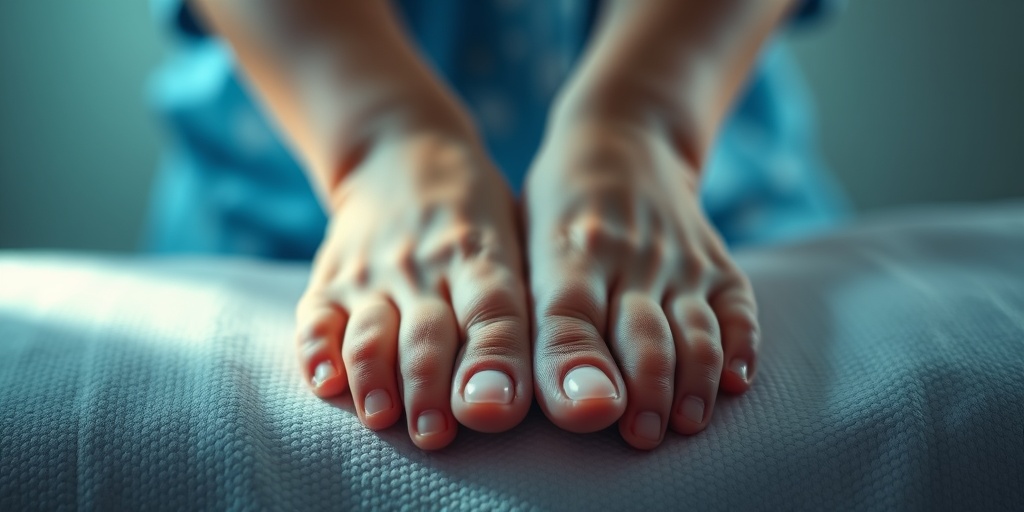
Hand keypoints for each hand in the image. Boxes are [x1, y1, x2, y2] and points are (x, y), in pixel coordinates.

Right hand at [295, 131, 532, 449]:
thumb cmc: (476, 215)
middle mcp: (427, 265)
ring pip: (370, 327)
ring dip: (374, 373)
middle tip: (435, 434)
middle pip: (428, 332)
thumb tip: (569, 380)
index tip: (495, 408)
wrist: (399, 150)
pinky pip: (316, 315)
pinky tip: (323, 380)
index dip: (495, 360)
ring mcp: (373, 272)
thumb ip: (527, 306)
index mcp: (483, 257)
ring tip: (381, 415)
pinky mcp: (330, 277)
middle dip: (430, 384)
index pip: (495, 311)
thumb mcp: (514, 237)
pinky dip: (315, 348)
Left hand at [523, 118, 759, 448]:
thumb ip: (524, 313)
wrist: (623, 137)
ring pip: (695, 328)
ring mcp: (678, 257)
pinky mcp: (715, 259)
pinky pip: (738, 306)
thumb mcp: (523, 245)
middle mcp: (626, 255)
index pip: (567, 318)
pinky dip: (741, 346)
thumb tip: (500, 392)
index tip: (588, 413)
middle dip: (645, 392)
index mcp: (566, 254)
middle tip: (641, 437)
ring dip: (693, 381)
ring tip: (683, 424)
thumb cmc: (555, 210)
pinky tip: (735, 382)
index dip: (577, 368)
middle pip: (642, 335)